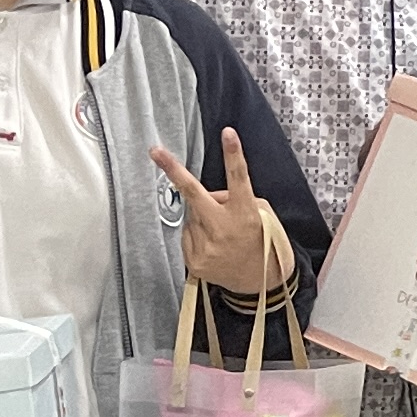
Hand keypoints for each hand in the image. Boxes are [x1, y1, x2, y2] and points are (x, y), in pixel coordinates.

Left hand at [154, 129, 289, 296]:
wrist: (259, 282)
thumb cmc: (261, 241)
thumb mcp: (262, 215)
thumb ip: (235, 200)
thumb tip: (207, 195)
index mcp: (246, 212)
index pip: (239, 178)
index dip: (233, 155)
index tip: (228, 133)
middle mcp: (224, 228)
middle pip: (193, 193)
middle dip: (173, 170)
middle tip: (155, 150)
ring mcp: (207, 247)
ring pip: (192, 217)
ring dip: (202, 218)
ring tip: (222, 234)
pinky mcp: (196, 261)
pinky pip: (188, 236)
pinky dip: (198, 236)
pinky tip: (214, 247)